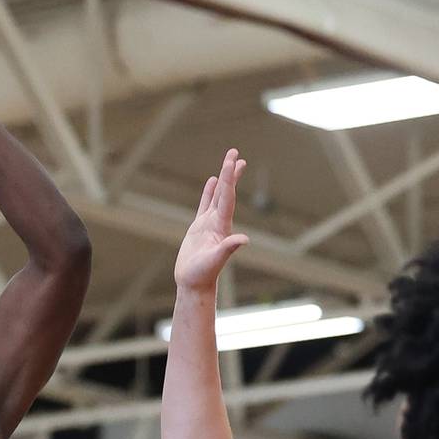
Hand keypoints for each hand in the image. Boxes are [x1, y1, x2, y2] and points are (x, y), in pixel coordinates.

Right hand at [175, 148, 249, 292]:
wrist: (194, 285)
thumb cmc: (203, 275)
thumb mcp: (215, 261)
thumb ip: (228, 249)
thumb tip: (243, 240)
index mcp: (222, 226)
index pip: (227, 197)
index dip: (230, 178)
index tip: (234, 161)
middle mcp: (219, 222)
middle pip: (226, 192)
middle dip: (231, 172)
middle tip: (235, 153)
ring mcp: (210, 224)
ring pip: (218, 196)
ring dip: (224, 179)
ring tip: (229, 163)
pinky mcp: (199, 228)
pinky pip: (205, 204)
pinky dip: (209, 192)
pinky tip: (212, 182)